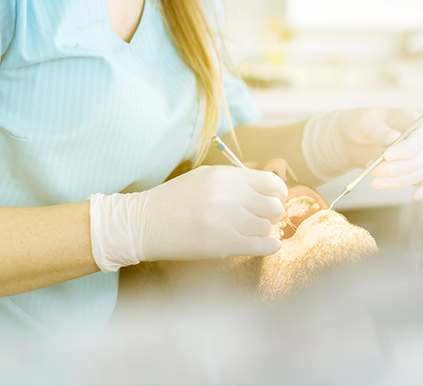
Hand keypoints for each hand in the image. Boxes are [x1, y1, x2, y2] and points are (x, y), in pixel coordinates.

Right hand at [89, 165, 287, 271]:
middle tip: (266, 217)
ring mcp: (225, 220)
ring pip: (266, 227)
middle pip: (273, 206)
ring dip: (264, 230)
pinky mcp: (222, 244)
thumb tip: (269, 188)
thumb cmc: (175, 200)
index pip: (270, 182)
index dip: (278, 192)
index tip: (275, 198)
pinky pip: (261, 245)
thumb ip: (236, 181)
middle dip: (273, 213)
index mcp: (224, 176)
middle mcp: (228, 195)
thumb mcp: (205, 178)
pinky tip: (268, 244)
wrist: (144, 223)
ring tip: (253, 230)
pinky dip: (269, 246)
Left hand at [301, 107, 422, 199]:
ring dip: (396, 181)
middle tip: (372, 170)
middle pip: (418, 160)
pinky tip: (416, 196)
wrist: (352, 138)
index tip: (386, 156)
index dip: (405, 150)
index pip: (419, 138)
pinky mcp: (410, 169)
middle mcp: (417, 139)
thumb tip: (393, 139)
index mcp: (409, 120)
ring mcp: (416, 155)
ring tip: (373, 181)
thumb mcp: (365, 121)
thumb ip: (379, 130)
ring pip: (416, 173)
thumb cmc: (360, 124)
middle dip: (394, 169)